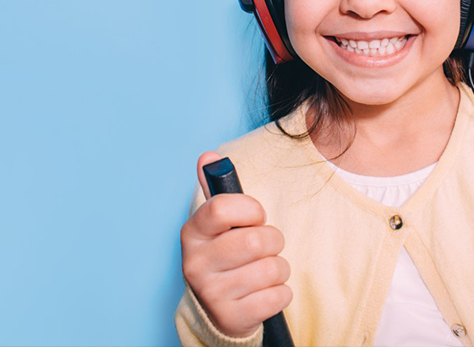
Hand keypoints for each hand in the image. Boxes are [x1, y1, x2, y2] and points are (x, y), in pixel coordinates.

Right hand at [180, 152, 292, 337]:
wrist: (220, 309)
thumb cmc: (225, 255)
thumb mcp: (217, 224)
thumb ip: (215, 188)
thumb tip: (208, 156)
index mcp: (192, 233)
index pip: (222, 208)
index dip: (250, 209)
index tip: (255, 216)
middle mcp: (195, 264)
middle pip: (256, 240)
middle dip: (274, 240)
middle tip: (266, 246)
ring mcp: (212, 293)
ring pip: (272, 268)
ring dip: (279, 267)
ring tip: (264, 270)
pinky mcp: (232, 318)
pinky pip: (279, 295)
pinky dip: (281, 292)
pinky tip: (264, 291)